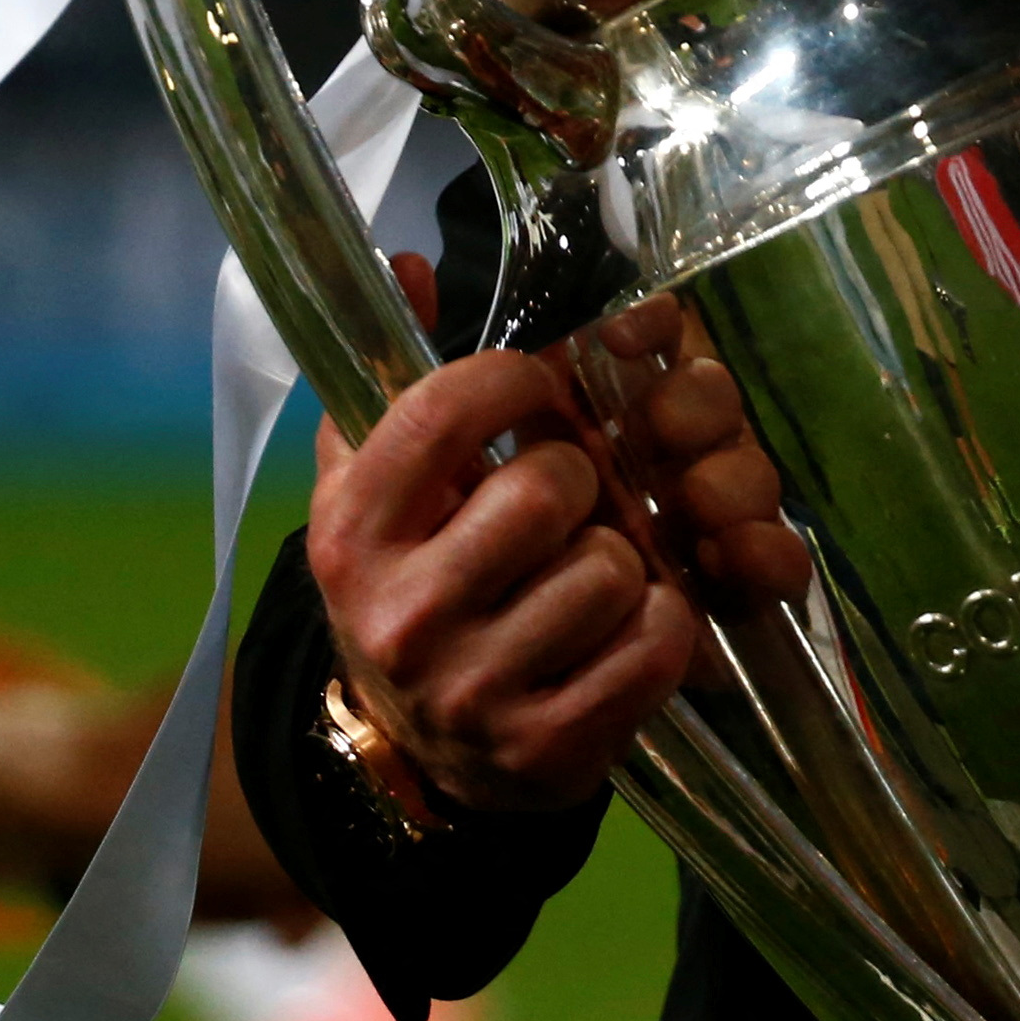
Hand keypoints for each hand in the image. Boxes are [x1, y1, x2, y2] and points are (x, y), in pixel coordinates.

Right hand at [304, 255, 785, 815]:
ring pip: (615, 565)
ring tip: (593, 572)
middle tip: (573, 500)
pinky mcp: (547, 749)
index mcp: (354, 535)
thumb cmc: (416, 586)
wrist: (416, 759)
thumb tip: (410, 261)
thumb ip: (391, 376)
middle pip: (553, 483)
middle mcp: (403, 616)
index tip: (534, 393)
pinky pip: (657, 643)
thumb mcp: (377, 489)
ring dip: (627, 558)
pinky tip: (627, 628)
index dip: (516, 379)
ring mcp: (473, 692)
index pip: (449, 406)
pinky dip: (665, 625)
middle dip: (584, 478)